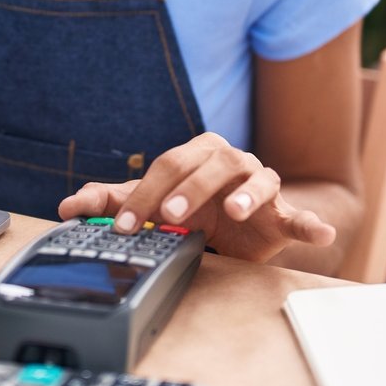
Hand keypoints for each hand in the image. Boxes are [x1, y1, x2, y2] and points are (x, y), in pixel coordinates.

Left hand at [56, 133, 335, 263]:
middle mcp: (231, 162)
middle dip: (187, 189)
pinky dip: (311, 222)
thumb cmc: (193, 207)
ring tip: (235, 211)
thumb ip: (110, 203)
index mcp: (197, 154)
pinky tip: (320, 231)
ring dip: (246, 194)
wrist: (241, 228)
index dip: (145, 193)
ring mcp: (260, 185)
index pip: (168, 165)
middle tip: (169, 215)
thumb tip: (65, 207)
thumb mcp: (151, 205)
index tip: (127, 226)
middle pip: (210, 164)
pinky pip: (301, 216)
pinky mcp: (283, 215)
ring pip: (256, 179)